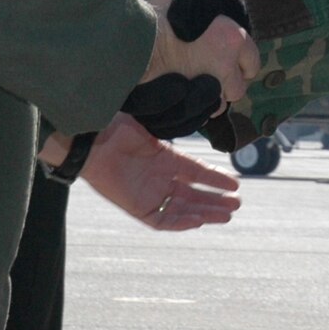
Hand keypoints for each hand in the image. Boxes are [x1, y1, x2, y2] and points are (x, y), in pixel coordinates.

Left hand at [79, 113, 243, 229]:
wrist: (92, 141)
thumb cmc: (115, 127)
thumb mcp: (149, 125)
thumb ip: (169, 126)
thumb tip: (192, 106)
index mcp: (163, 158)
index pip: (195, 172)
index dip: (214, 178)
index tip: (234, 183)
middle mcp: (158, 178)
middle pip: (192, 195)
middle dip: (214, 200)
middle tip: (237, 204)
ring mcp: (148, 193)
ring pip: (182, 209)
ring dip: (204, 213)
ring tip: (227, 215)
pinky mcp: (136, 207)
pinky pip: (161, 221)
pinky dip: (180, 223)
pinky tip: (198, 222)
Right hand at [140, 0, 261, 106]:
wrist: (122, 52)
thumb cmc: (146, 18)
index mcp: (230, 38)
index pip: (252, 56)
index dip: (243, 58)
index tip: (230, 57)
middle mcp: (225, 68)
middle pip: (239, 85)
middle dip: (230, 81)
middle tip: (214, 74)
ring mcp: (207, 93)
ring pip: (220, 103)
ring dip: (213, 97)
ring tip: (198, 88)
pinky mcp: (187, 111)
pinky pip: (200, 116)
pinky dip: (195, 110)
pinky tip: (182, 99)